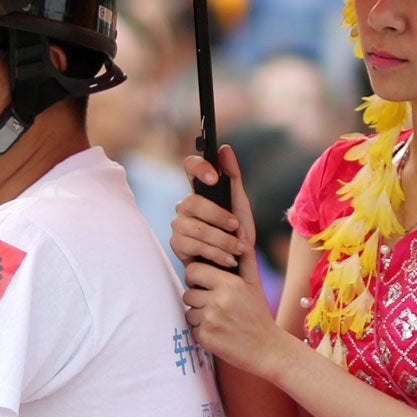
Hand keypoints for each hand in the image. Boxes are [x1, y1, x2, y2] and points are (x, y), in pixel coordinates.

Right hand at [172, 146, 258, 282]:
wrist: (236, 267)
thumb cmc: (237, 234)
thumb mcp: (240, 206)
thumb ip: (233, 178)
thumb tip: (225, 149)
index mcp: (200, 191)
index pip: (190, 167)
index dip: (199, 167)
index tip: (214, 177)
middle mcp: (185, 206)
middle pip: (193, 202)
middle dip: (218, 217)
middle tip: (236, 227)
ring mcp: (179, 225)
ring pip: (195, 228)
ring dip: (222, 241)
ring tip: (238, 249)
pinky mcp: (176, 245)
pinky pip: (192, 246)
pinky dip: (215, 253)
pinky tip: (227, 259)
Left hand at [183, 258, 284, 374]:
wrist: (267, 349)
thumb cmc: (257, 312)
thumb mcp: (253, 282)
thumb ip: (243, 255)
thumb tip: (239, 225)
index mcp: (230, 283)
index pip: (193, 271)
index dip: (198, 278)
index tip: (209, 285)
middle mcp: (219, 301)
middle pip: (187, 292)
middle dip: (197, 297)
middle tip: (215, 304)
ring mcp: (211, 320)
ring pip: (188, 311)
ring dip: (199, 315)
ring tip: (220, 319)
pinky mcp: (206, 337)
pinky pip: (191, 328)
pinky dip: (201, 331)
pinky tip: (219, 332)